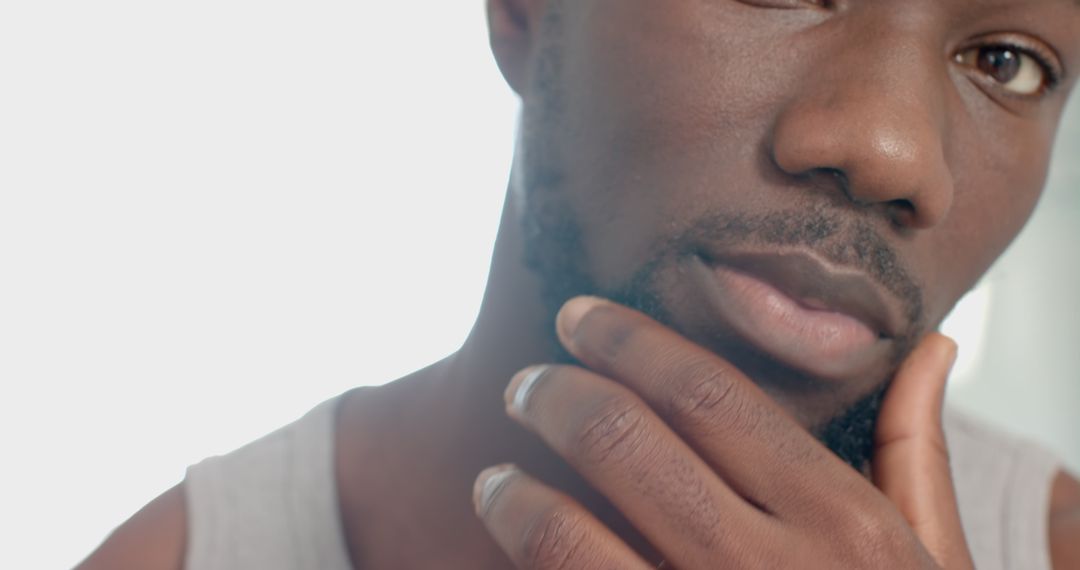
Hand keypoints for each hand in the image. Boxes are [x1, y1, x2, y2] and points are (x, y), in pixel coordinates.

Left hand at [473, 296, 973, 568]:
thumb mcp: (932, 558)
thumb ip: (915, 454)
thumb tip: (929, 348)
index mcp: (842, 523)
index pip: (706, 392)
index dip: (626, 340)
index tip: (579, 317)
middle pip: (621, 441)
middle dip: (552, 394)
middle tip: (526, 384)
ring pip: (566, 537)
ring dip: (511, 493)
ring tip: (493, 475)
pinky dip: (523, 563)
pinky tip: (515, 549)